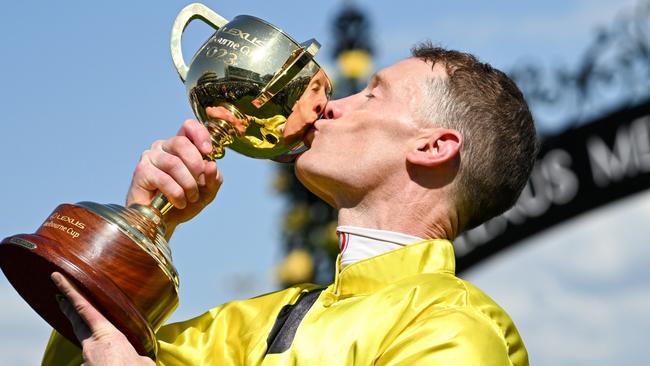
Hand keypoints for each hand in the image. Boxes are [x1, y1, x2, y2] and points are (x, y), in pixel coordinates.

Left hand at [51, 272, 154, 365]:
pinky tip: (115, 365)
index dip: (69, 292)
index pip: (84, 309)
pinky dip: (104, 365)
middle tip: (59, 296)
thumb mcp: (144, 362)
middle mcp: (91, 347)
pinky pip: (95, 365)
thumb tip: (135, 358)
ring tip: (120, 359)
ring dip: (100, 352)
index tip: (57, 278)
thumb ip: (137, 354)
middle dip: (67, 307)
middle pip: (76, 323)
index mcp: (107, 336)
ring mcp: (85, 362)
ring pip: (91, 351)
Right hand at [126, 117, 226, 235]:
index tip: (208, 152)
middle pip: (182, 143)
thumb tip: (211, 164)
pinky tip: (179, 202)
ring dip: (188, 184)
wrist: (164, 222)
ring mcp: (150, 157)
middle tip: (200, 184)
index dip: (200, 134)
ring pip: (174, 163)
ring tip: (190, 197)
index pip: (188, 126)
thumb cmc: (184, 202)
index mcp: (180, 146)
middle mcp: (163, 147)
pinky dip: (176, 193)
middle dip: (196, 165)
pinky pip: (164, 178)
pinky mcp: (141, 172)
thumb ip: (214, 178)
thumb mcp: (207, 191)